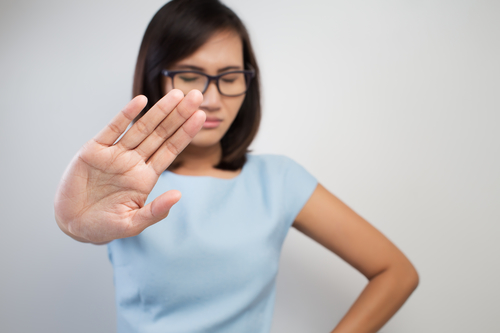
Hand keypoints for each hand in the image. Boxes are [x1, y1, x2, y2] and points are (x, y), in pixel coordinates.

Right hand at [54, 89, 205, 243]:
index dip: (186, 133)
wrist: (73, 224)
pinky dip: (126, 115)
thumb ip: (155, 211)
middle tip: (197, 95)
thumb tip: (178, 195)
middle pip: (161, 134)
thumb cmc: (105, 226)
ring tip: (176, 94)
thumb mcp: (133, 223)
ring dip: (159, 111)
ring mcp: (116, 154)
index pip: (171, 150)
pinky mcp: (95, 150)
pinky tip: (141, 101)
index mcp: (146, 176)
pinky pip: (113, 129)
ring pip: (142, 128)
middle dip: (179, 115)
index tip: (201, 117)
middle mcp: (134, 161)